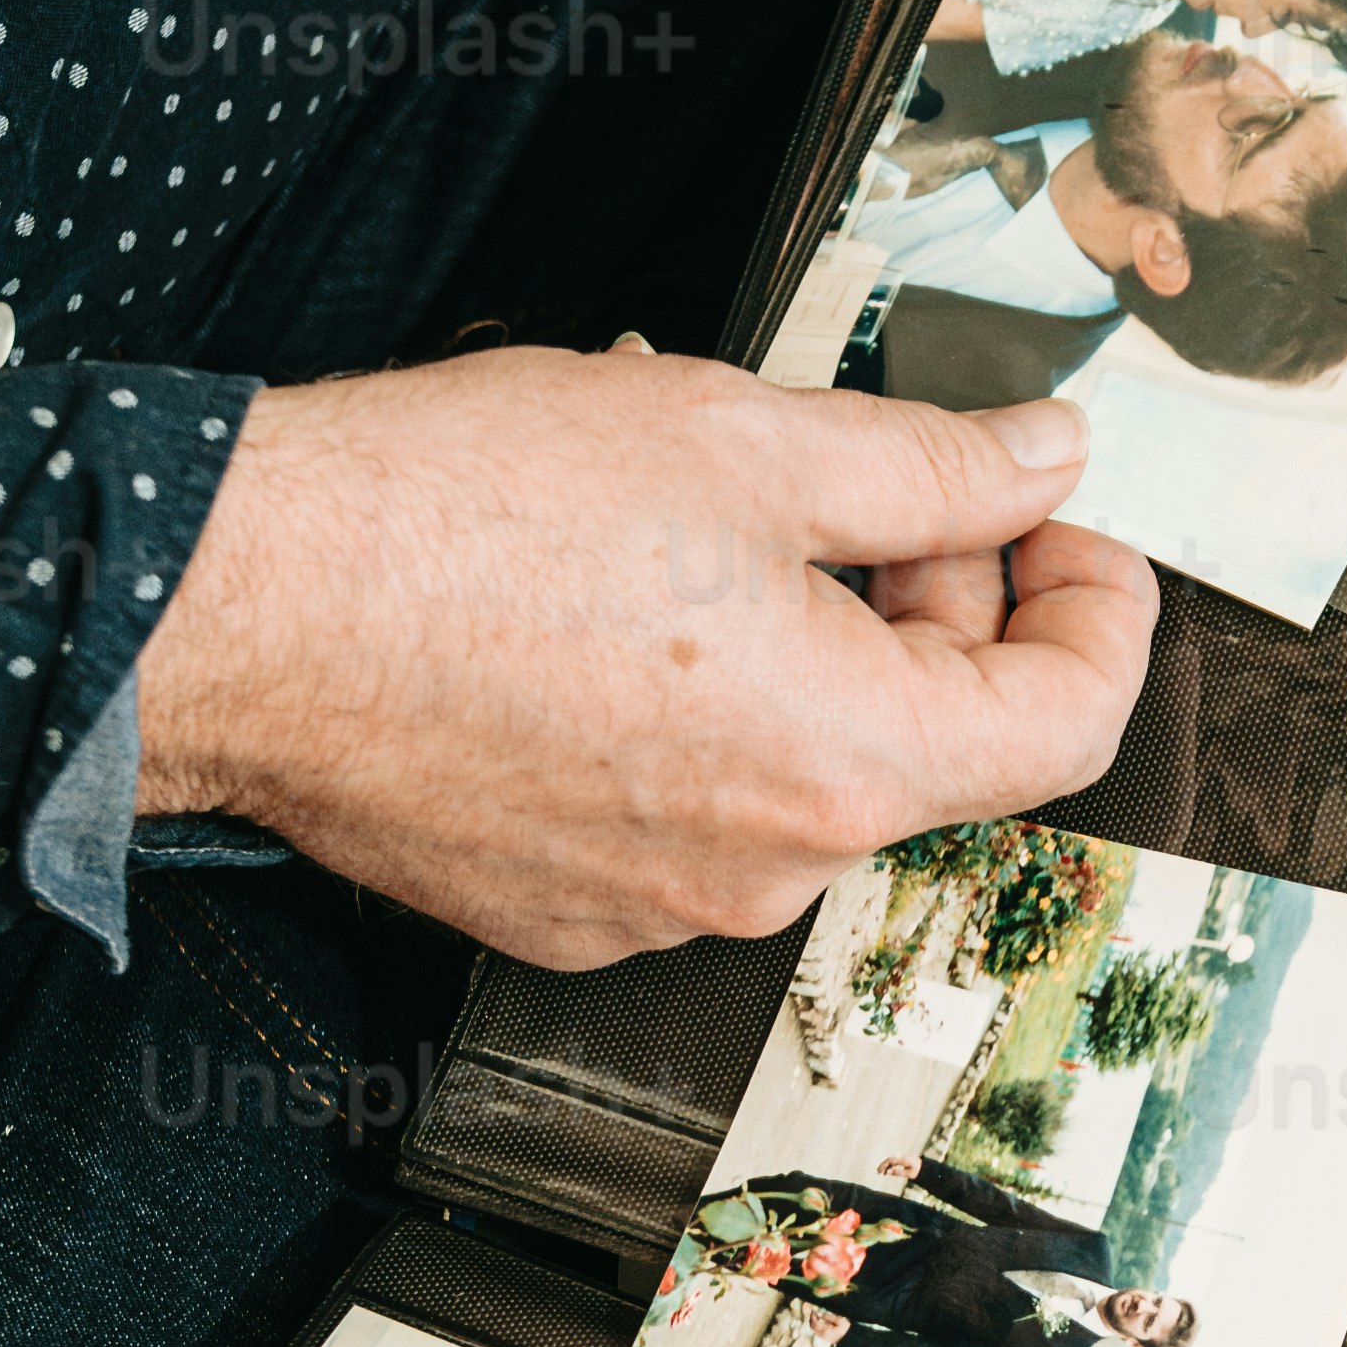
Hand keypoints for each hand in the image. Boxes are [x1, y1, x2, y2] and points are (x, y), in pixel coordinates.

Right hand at [130, 346, 1152, 966]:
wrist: (248, 611)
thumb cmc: (461, 521)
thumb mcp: (745, 437)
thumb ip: (930, 465)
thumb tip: (1041, 461)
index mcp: (848, 763)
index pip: (1072, 723)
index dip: (1098, 607)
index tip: (1063, 528)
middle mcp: (768, 868)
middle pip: (931, 741)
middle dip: (932, 600)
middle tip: (863, 477)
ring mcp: (661, 907)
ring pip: (801, 768)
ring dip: (801, 645)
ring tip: (700, 517)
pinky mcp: (566, 909)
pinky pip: (685, 809)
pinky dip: (693, 711)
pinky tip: (613, 608)